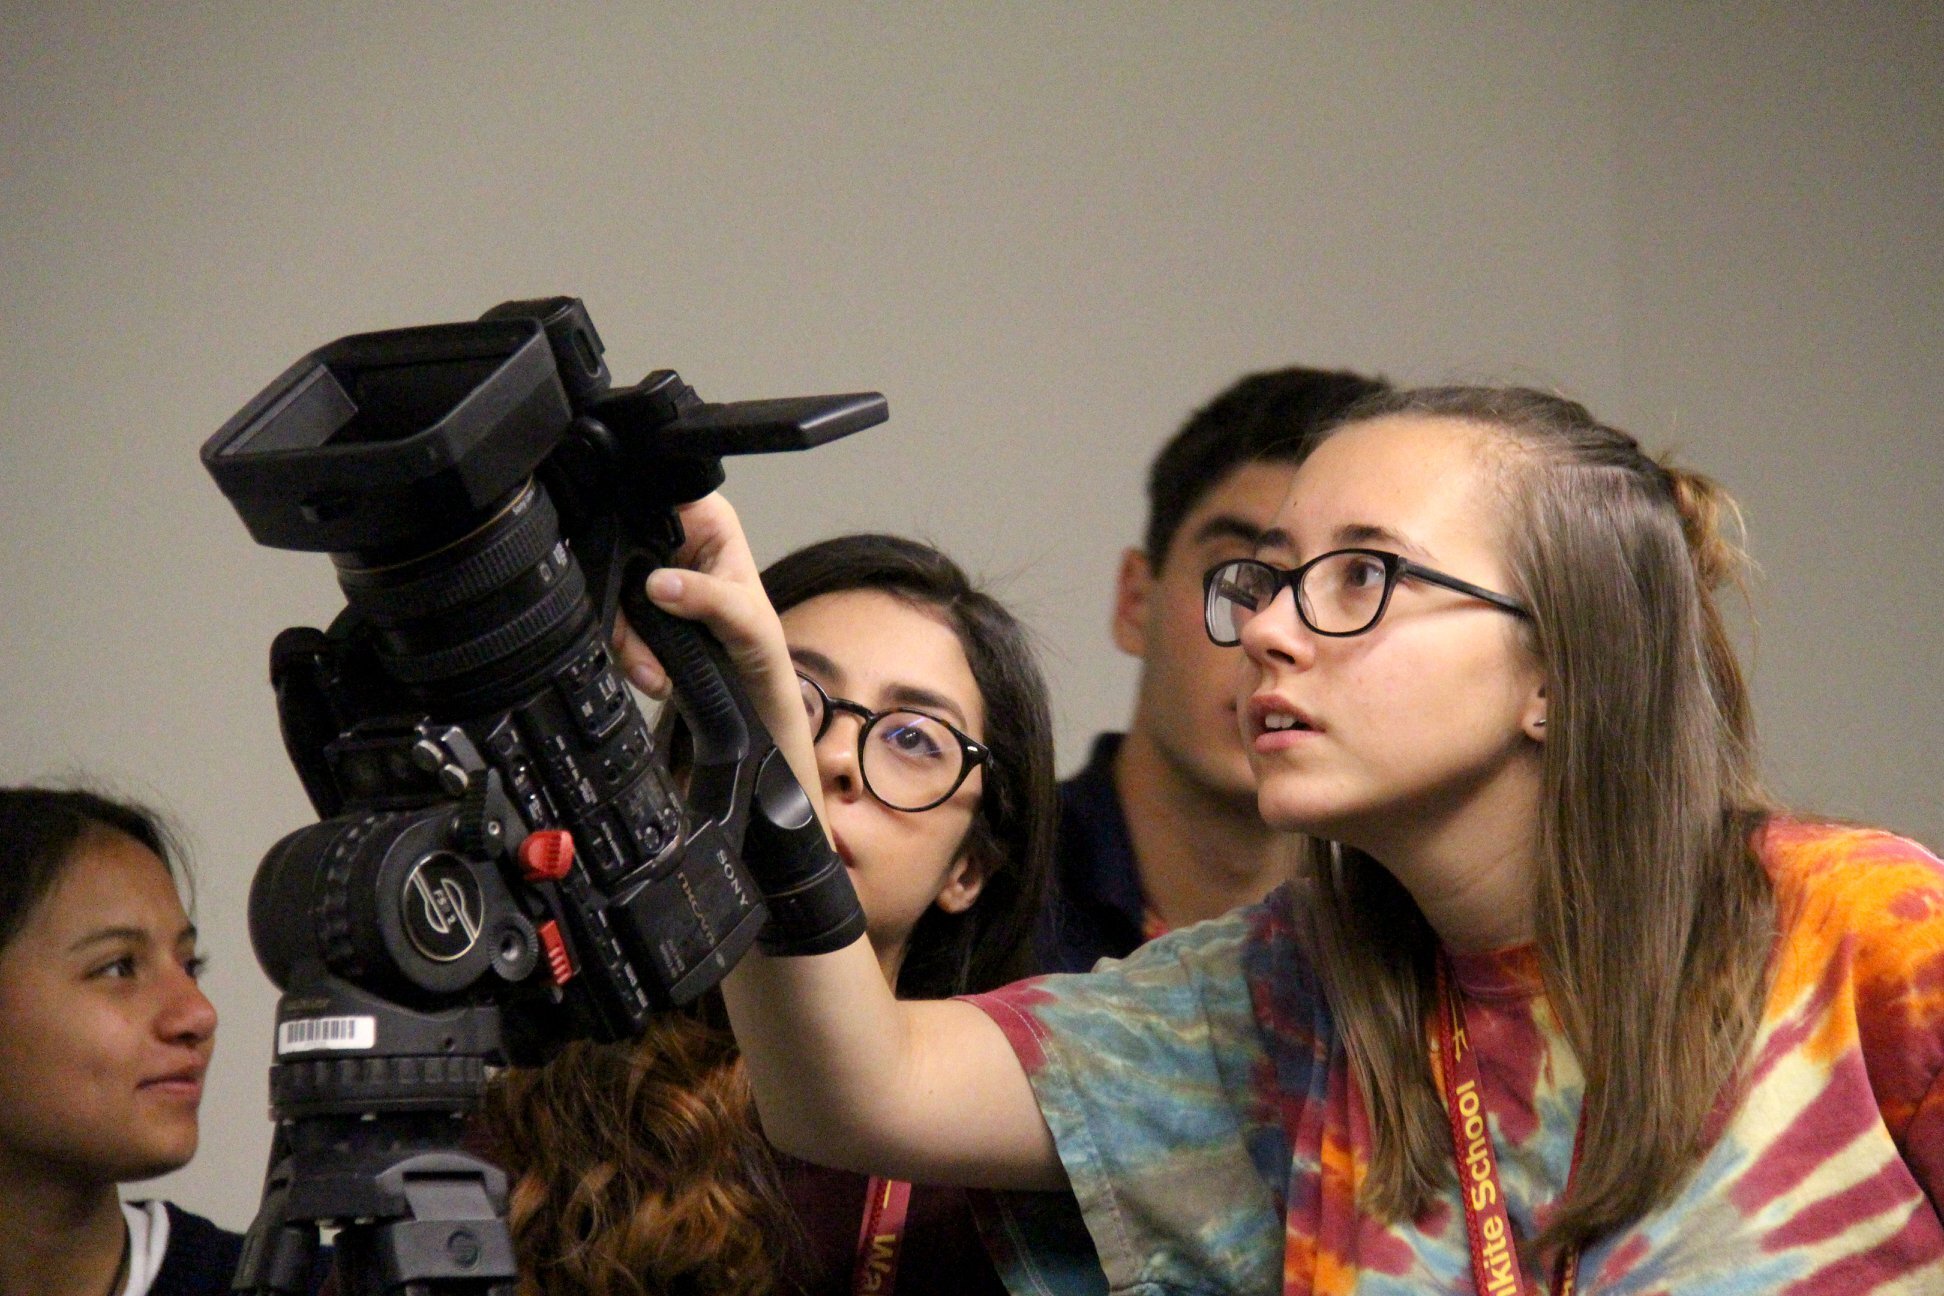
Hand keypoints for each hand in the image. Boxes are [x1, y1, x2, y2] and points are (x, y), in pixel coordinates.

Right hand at [612, 493, 824, 817]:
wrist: (753, 692)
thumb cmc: (762, 644)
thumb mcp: (745, 620)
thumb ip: (708, 598)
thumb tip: (660, 585)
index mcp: (705, 519)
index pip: (655, 502)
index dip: (633, 531)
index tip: (637, 579)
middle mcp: (673, 537)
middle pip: (621, 553)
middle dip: (627, 610)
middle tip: (642, 652)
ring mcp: (651, 571)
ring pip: (610, 591)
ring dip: (626, 639)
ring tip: (653, 674)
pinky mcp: (637, 606)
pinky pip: (612, 619)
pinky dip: (626, 652)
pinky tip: (652, 675)